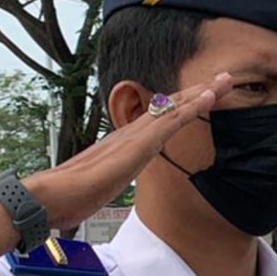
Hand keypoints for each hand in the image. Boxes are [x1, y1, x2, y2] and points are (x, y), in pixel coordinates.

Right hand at [25, 73, 232, 234]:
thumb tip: (108, 181)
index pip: (160, 118)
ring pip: (175, 107)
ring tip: (226, 79)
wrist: (50, 197)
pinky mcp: (138, 145)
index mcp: (125, 142)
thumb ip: (110, 177)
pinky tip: (209, 97)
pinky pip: (171, 121)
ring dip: (203, 92)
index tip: (205, 95)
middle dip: (199, 91)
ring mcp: (135, 136)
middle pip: (171, 106)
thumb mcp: (101, 185)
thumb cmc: (70, 195)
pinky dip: (193, 107)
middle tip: (226, 78)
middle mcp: (131, 132)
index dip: (184, 106)